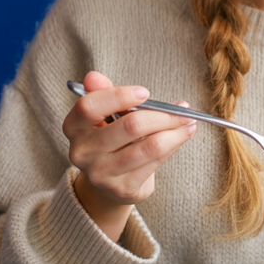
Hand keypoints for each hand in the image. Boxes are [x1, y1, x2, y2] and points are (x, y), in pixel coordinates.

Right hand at [63, 71, 196, 239]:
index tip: (146, 92)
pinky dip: (173, 145)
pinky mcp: (122, 187)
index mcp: (74, 126)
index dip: (119, 96)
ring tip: (189, 121)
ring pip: (148, 146)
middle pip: (130, 126)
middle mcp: (82, 151)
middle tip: (184, 108)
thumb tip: (94, 76)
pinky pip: (155, 162)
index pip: (90, 107)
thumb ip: (104, 95)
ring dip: (175, 131)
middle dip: (163, 115)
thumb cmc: (112, 140)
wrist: (111, 183)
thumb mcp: (106, 115)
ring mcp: (101, 173)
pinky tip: (182, 136)